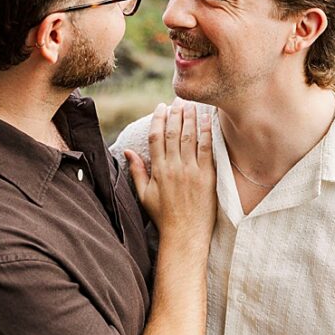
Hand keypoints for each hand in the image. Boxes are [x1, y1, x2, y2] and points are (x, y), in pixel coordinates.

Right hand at [123, 101, 215, 245]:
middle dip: (175, 113)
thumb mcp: (144, 195)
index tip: (161, 107)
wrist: (184, 235)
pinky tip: (207, 119)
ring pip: (190, 136)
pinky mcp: (207, 176)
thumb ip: (136, 171)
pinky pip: (206, 148)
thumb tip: (126, 150)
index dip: (158, 120)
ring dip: (190, 117)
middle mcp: (174, 168)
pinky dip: (206, 132)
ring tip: (190, 104)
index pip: (156, 137)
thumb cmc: (163, 216)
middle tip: (177, 99)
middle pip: (174, 133)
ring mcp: (191, 171)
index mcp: (158, 171)